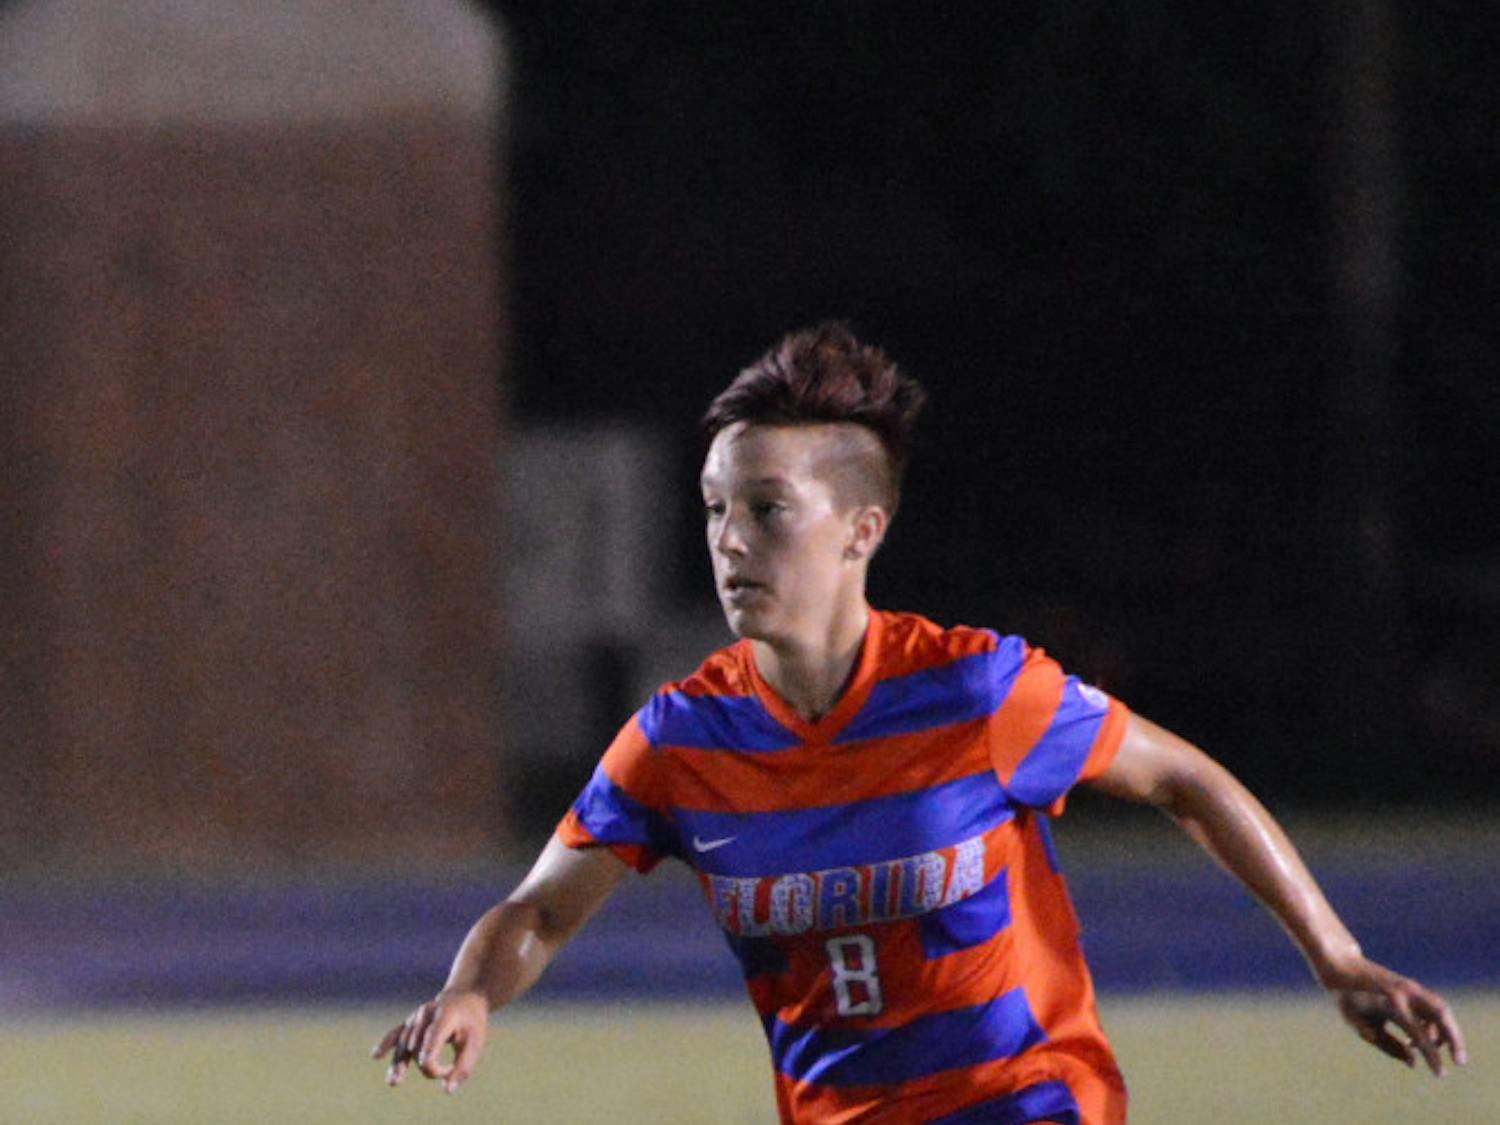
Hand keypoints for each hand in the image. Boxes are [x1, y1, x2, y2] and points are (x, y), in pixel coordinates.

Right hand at [371, 989, 489, 1093]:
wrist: (464, 996)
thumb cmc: (471, 1023)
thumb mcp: (476, 1042)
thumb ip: (463, 1066)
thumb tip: (447, 1090)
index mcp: (445, 1015)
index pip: (433, 1039)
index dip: (431, 1057)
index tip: (438, 1068)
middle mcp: (426, 1014)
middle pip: (419, 1046)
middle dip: (429, 1065)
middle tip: (448, 1071)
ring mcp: (415, 1018)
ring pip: (404, 1043)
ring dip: (399, 1063)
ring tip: (394, 1082)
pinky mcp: (409, 1023)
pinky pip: (395, 1034)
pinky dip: (385, 1044)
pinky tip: (375, 1055)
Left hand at [1323, 958, 1466, 1075]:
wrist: (1342, 966)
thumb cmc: (1346, 998)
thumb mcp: (1360, 1025)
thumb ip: (1387, 1045)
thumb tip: (1413, 1062)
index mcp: (1390, 1003)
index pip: (1419, 1034)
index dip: (1432, 1056)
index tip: (1440, 1074)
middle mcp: (1405, 993)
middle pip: (1441, 1013)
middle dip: (1455, 1038)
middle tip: (1459, 1061)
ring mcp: (1410, 987)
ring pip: (1441, 1009)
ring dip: (1447, 1031)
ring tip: (1438, 1051)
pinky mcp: (1411, 987)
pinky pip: (1431, 1006)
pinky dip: (1433, 1024)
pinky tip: (1416, 1039)